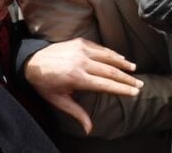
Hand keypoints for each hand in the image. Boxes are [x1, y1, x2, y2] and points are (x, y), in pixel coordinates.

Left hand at [24, 38, 142, 134]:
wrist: (32, 61)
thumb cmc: (45, 84)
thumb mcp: (58, 101)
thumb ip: (77, 113)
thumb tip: (89, 129)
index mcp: (76, 78)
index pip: (105, 84)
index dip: (122, 89)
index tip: (134, 93)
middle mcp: (81, 62)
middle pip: (111, 71)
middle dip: (127, 79)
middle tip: (140, 84)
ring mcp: (82, 50)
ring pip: (109, 57)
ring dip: (123, 64)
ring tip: (134, 70)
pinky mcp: (81, 42)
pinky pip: (102, 49)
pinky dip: (113, 54)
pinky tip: (121, 59)